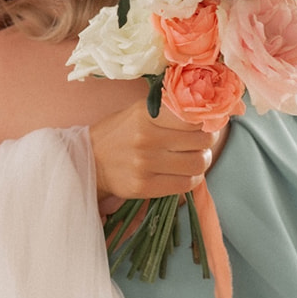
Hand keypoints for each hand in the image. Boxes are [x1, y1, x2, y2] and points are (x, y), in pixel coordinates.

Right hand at [89, 101, 219, 208]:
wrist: (89, 160)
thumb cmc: (119, 133)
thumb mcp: (139, 112)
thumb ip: (169, 111)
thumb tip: (206, 111)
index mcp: (146, 114)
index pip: (193, 116)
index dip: (207, 120)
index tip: (206, 122)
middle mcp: (146, 139)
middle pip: (201, 141)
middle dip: (207, 141)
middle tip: (202, 141)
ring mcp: (145, 165)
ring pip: (198, 164)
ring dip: (202, 161)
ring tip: (193, 157)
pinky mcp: (144, 186)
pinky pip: (185, 184)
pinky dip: (192, 179)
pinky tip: (184, 173)